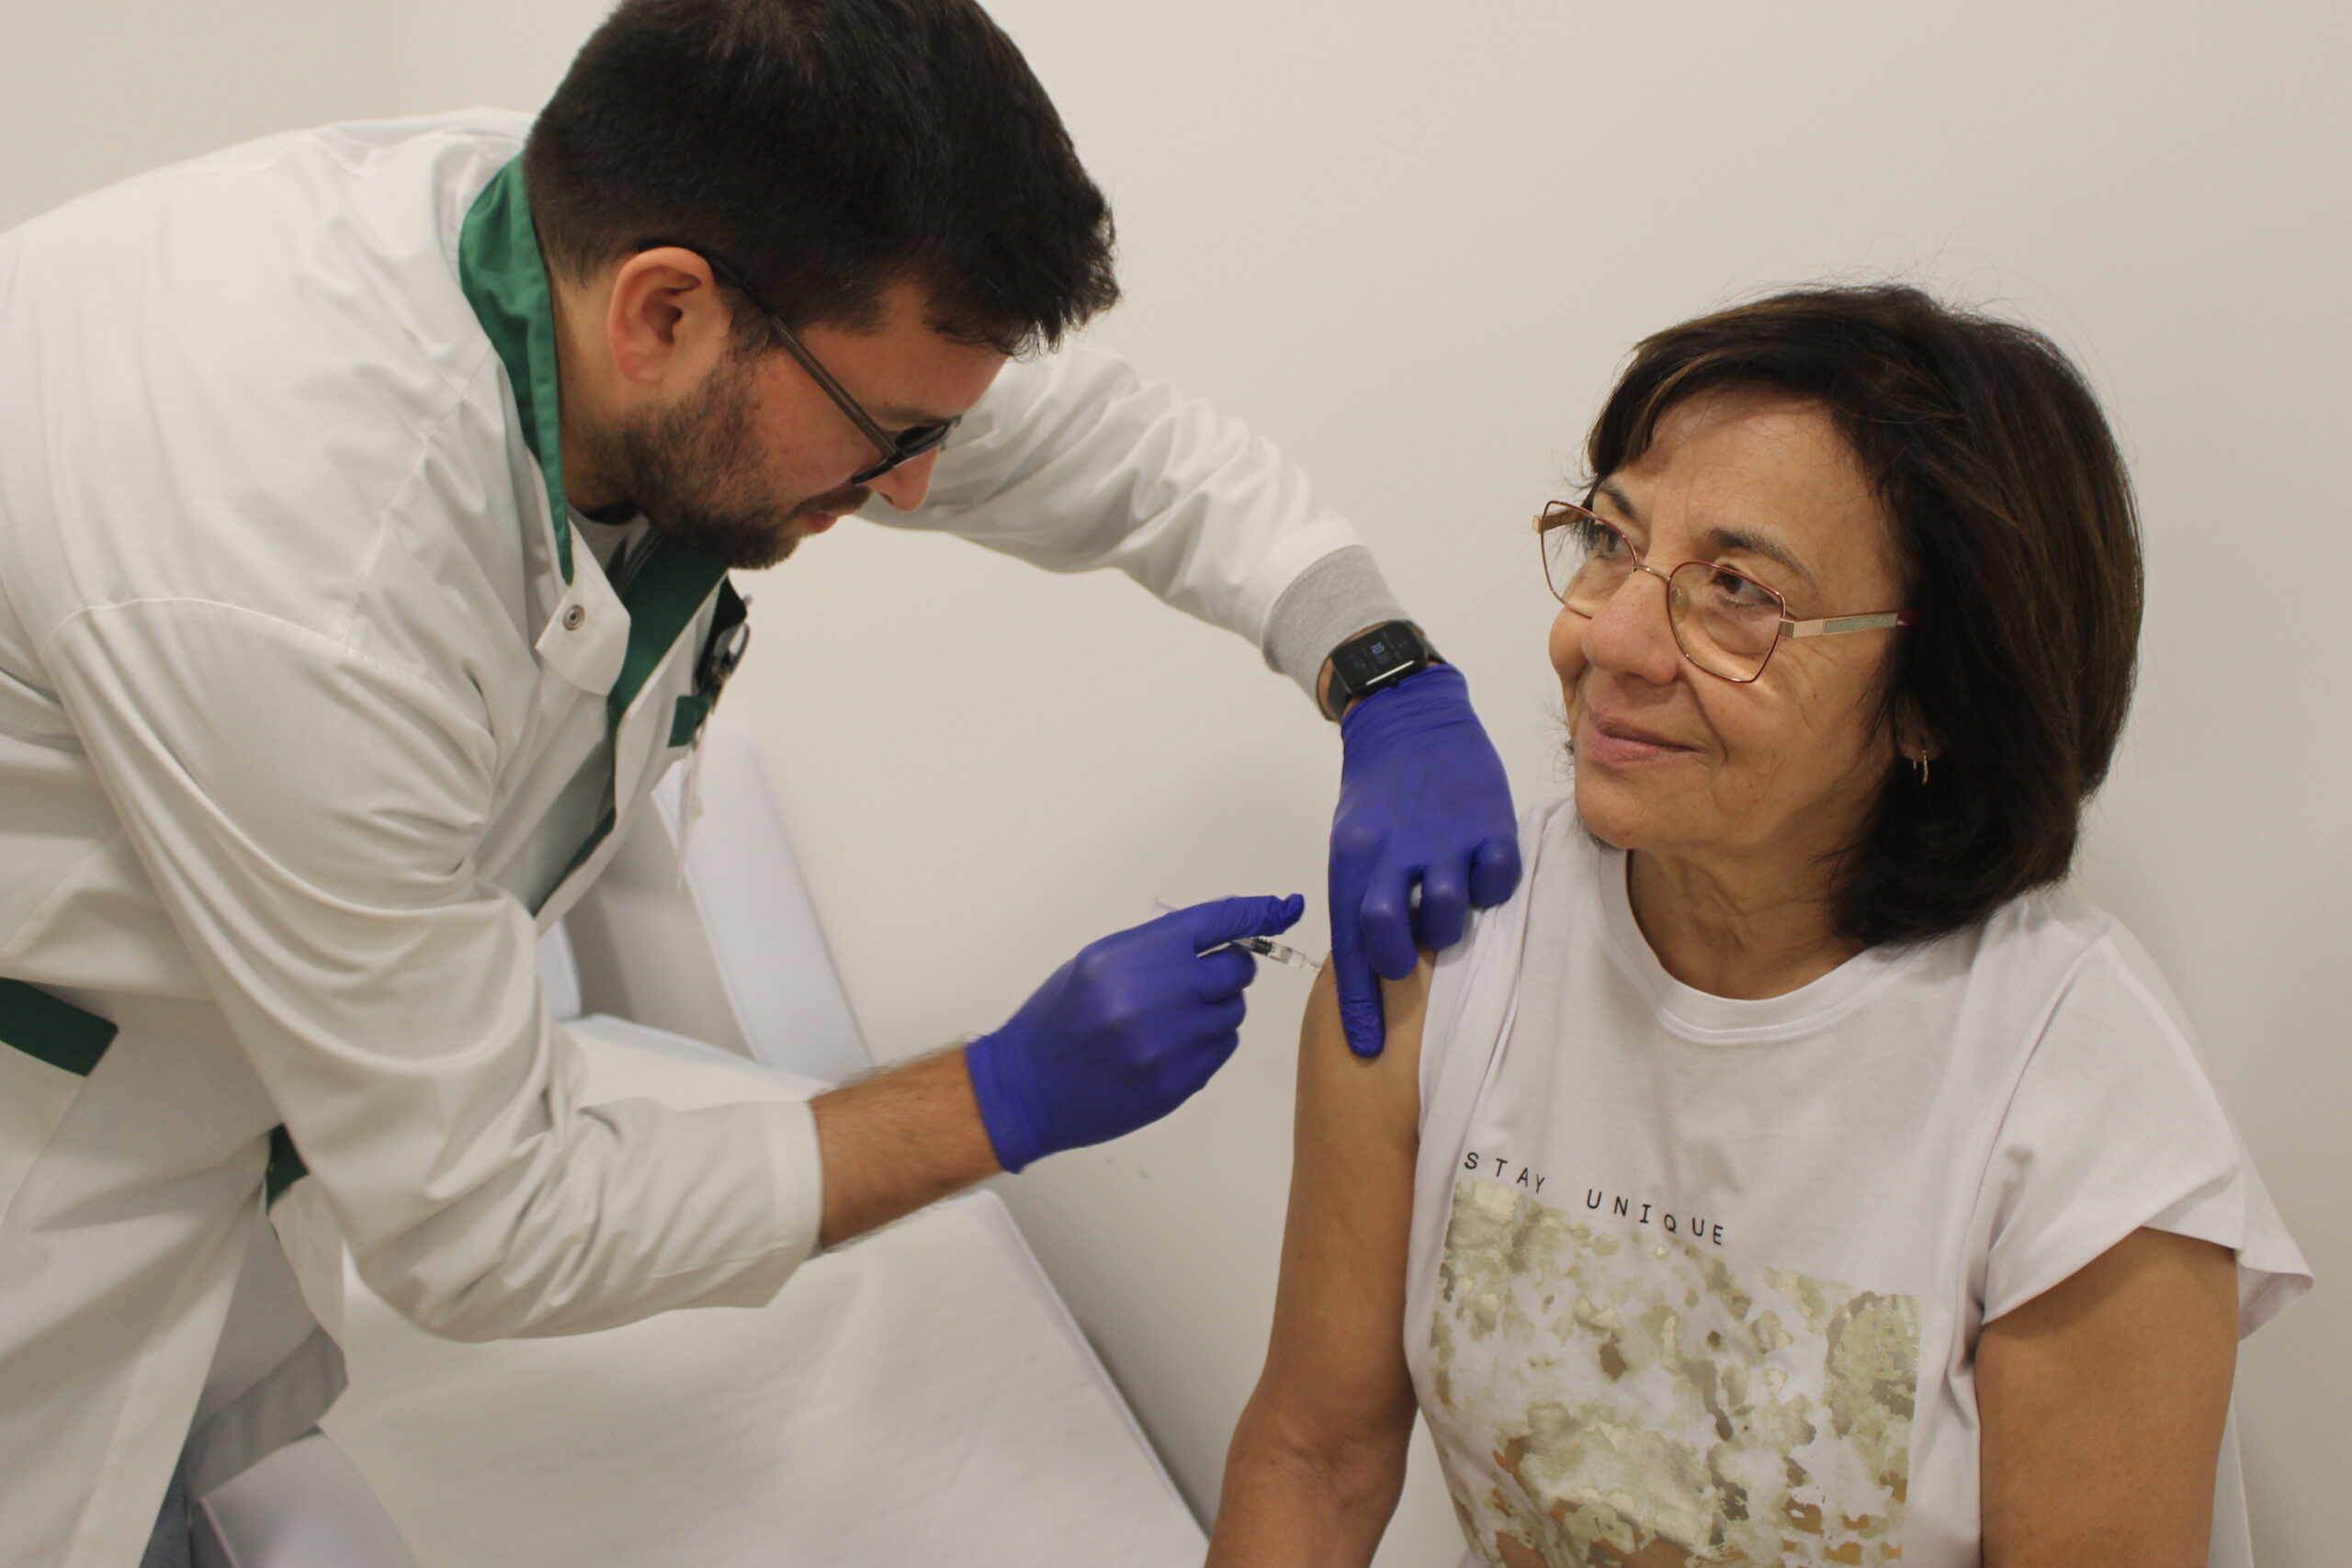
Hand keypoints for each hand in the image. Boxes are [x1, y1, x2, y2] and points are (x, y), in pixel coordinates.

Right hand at [964, 894, 1305, 1171]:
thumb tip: (1225, 935)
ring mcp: (1168, 1045)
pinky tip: (1170, 1045)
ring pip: (1232, 1011)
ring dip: (1214, 1008)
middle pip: (1235, 969)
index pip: (1213, 922)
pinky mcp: (1178, 1083)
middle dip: (1227, 968)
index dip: (1256, 912)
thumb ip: (1159, 946)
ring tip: (1170, 1018)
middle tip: (1200, 977)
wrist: (1027, 1088)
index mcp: (1127, 957)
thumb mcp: (1097, 962)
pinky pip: (1223, 1048)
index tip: (1284, 907)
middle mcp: (1152, 998)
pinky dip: (1208, 1041)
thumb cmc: (1058, 1020)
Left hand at [1329, 663, 1518, 1057]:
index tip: (1366, 1049)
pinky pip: (1497, 881)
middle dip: (1400, 960)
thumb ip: (1361, 897)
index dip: (1359, 1004)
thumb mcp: (1353, 843)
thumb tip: (1369, 966)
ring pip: (1447, 916)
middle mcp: (1393, 851)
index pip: (1350, 945)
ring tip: (1446, 904)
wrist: (1410, 718)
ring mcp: (1443, 837)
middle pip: (1390, 936)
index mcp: (1353, 859)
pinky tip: (1480, 872)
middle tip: (1411, 951)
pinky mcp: (1488, 823)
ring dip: (1447, 925)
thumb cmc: (1380, 794)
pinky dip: (1491, 887)